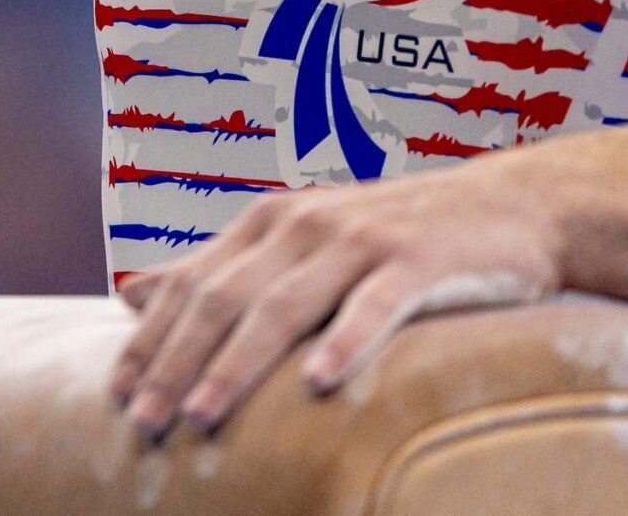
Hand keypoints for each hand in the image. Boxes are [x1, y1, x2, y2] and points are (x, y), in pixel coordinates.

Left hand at [107, 155, 567, 436]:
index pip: (191, 286)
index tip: (116, 394)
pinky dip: (345, 343)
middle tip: (145, 421)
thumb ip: (219, 270)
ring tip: (204, 414)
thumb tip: (132, 293)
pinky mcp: (418, 260)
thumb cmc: (393, 240)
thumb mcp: (295, 246)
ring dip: (238, 365)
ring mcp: (359, 240)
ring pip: (283, 306)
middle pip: (223, 300)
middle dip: (176, 363)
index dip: (150, 340)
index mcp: (266, 224)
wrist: (511, 207)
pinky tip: (321, 383)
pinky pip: (374, 306)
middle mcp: (301, 225)